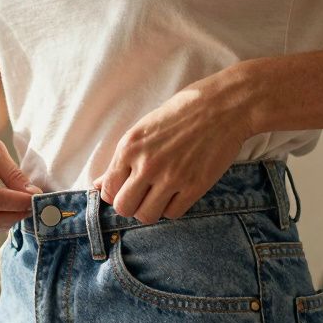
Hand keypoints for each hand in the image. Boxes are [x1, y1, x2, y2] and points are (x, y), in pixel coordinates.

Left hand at [94, 71, 249, 223]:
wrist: (223, 107)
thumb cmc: (181, 113)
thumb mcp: (143, 129)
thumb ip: (121, 160)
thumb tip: (98, 184)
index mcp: (129, 147)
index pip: (108, 190)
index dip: (115, 194)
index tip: (125, 189)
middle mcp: (147, 164)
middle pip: (124, 208)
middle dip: (130, 205)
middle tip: (141, 196)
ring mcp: (171, 177)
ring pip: (147, 216)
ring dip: (150, 210)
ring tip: (158, 196)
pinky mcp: (194, 186)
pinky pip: (173, 214)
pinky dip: (172, 208)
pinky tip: (176, 193)